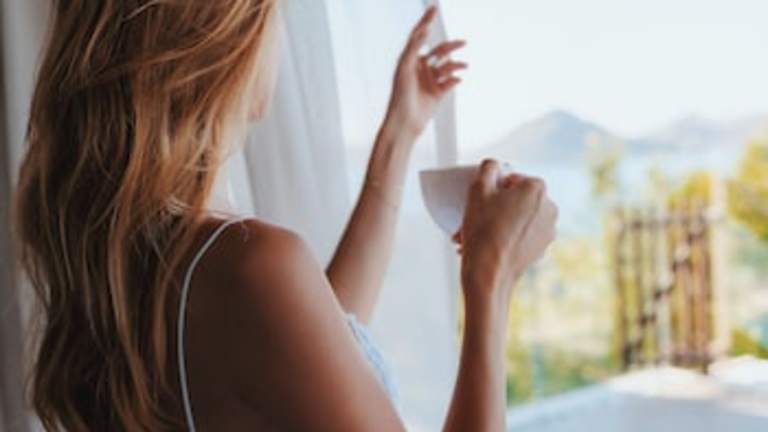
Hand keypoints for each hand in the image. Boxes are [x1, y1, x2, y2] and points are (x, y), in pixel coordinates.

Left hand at [383, 6, 466, 140]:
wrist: (405, 123)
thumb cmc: (400, 97)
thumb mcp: (404, 69)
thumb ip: (413, 49)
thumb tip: (422, 31)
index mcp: (410, 60)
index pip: (419, 36)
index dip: (426, 21)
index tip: (434, 8)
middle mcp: (421, 68)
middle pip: (440, 50)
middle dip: (451, 46)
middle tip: (463, 43)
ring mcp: (430, 80)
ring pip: (448, 66)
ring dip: (456, 64)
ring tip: (463, 66)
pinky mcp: (438, 93)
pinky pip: (451, 81)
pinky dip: (455, 79)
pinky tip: (456, 80)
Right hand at [456, 160, 557, 302]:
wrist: (489, 274)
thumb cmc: (483, 230)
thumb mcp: (477, 189)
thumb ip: (488, 167)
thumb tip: (494, 165)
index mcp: (537, 189)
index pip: (512, 179)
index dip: (493, 189)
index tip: (481, 202)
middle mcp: (549, 208)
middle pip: (516, 200)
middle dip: (495, 208)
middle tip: (475, 218)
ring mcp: (548, 231)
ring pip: (517, 218)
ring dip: (497, 223)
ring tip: (474, 235)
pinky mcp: (541, 249)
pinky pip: (520, 236)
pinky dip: (504, 238)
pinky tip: (485, 246)